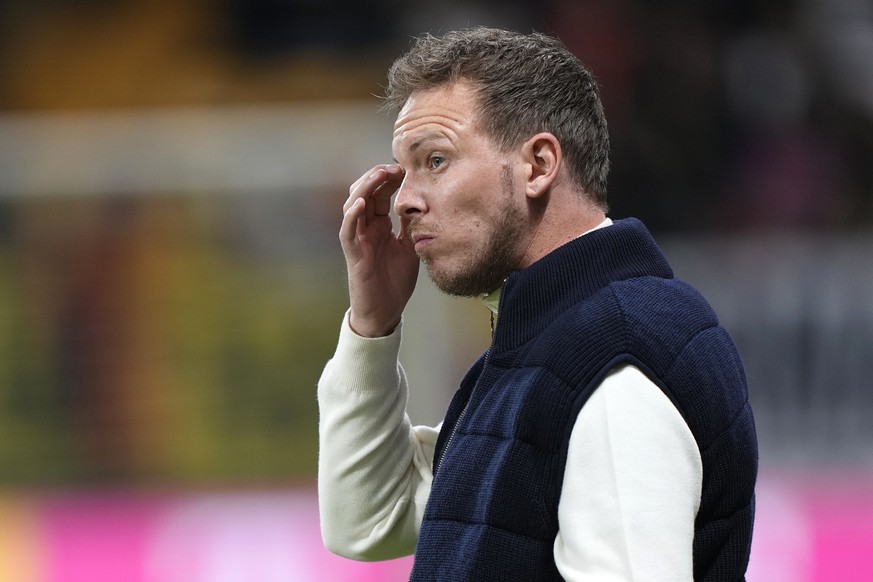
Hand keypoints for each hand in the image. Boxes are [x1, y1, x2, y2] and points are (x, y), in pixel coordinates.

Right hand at [340, 164, 418, 336]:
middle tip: (395, 167)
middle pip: (366, 194)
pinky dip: (352, 215)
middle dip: (378, 177)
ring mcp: (357, 239)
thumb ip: (411, 227)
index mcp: (379, 226)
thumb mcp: (410, 248)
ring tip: (379, 175)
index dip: (390, 180)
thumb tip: (422, 203)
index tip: (405, 168)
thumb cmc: (395, 282)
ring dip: (365, 188)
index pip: (381, 195)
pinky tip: (362, 202)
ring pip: (353, 205)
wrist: (385, 312)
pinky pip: (347, 230)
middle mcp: (365, 229)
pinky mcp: (353, 254)